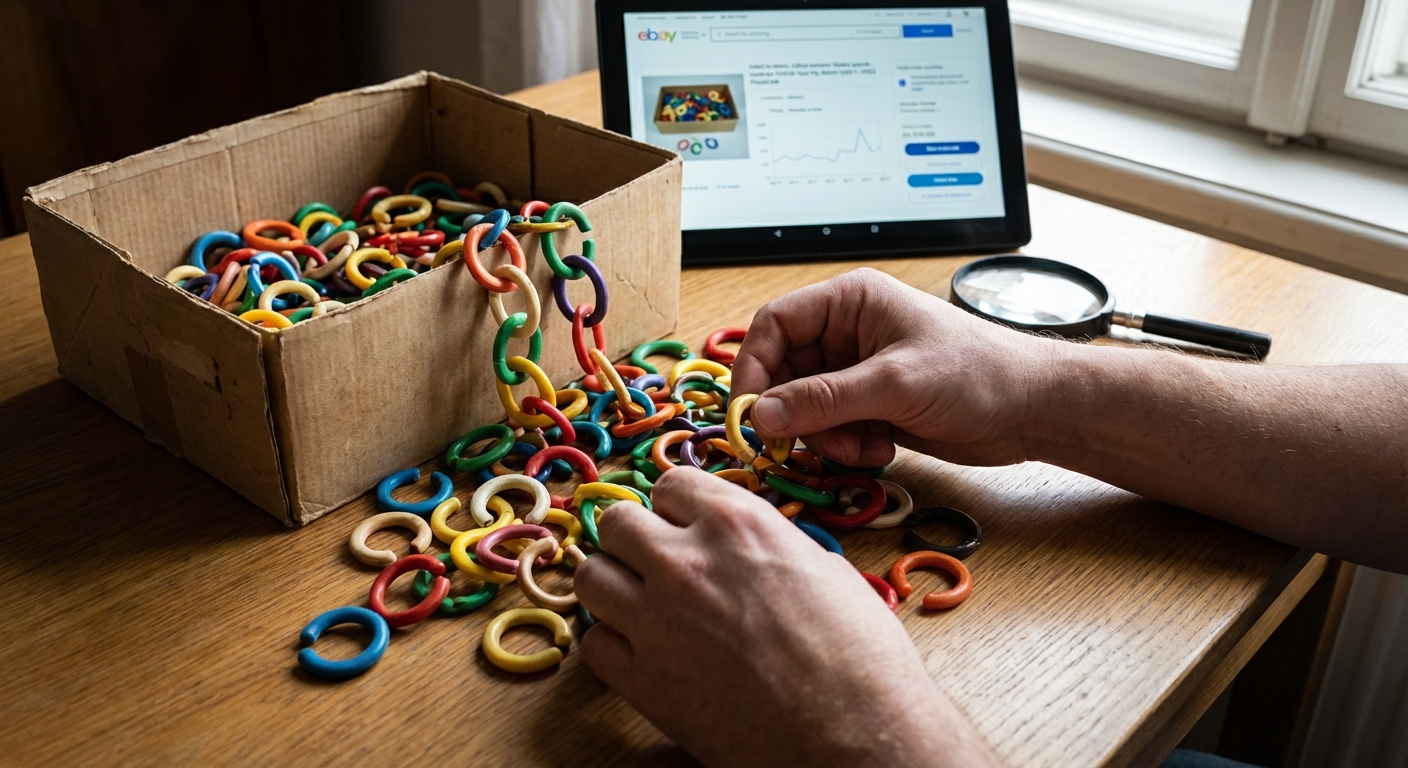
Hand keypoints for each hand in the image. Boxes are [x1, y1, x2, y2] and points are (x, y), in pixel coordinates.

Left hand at [574, 468, 997, 766]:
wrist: (860, 737)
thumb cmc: (863, 658)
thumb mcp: (826, 570)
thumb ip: (771, 545)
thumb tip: (748, 548)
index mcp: (738, 524)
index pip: (670, 485)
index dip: (677, 509)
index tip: (683, 528)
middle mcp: (687, 562)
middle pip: (617, 523)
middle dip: (634, 540)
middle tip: (655, 565)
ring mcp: (657, 621)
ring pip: (591, 576)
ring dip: (613, 586)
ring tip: (640, 606)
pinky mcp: (642, 681)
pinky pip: (593, 643)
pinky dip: (612, 645)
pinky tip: (644, 653)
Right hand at [731, 268, 1056, 466]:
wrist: (1032, 410)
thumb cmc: (979, 373)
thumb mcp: (895, 383)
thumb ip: (824, 399)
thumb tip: (762, 415)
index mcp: (850, 302)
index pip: (774, 325)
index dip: (754, 367)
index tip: (750, 411)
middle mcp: (847, 333)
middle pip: (783, 372)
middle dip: (793, 412)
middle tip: (797, 443)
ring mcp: (858, 372)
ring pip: (804, 408)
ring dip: (824, 435)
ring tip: (864, 444)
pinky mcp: (870, 407)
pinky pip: (830, 429)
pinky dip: (846, 446)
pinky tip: (882, 447)